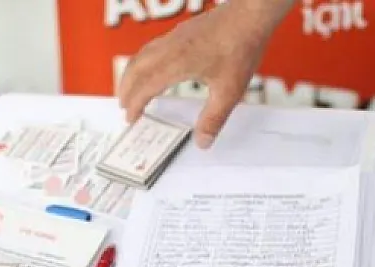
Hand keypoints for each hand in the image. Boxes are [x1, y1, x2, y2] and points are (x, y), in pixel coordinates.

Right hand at [117, 2, 283, 148]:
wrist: (250, 16)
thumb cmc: (240, 48)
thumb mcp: (229, 92)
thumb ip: (213, 119)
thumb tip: (202, 142)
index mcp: (176, 64)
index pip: (145, 87)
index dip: (135, 105)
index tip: (131, 118)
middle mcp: (169, 48)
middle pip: (135, 69)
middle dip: (126, 90)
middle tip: (123, 107)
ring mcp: (174, 38)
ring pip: (142, 56)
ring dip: (132, 74)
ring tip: (131, 89)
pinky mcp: (181, 32)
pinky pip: (152, 47)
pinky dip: (143, 62)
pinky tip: (153, 68)